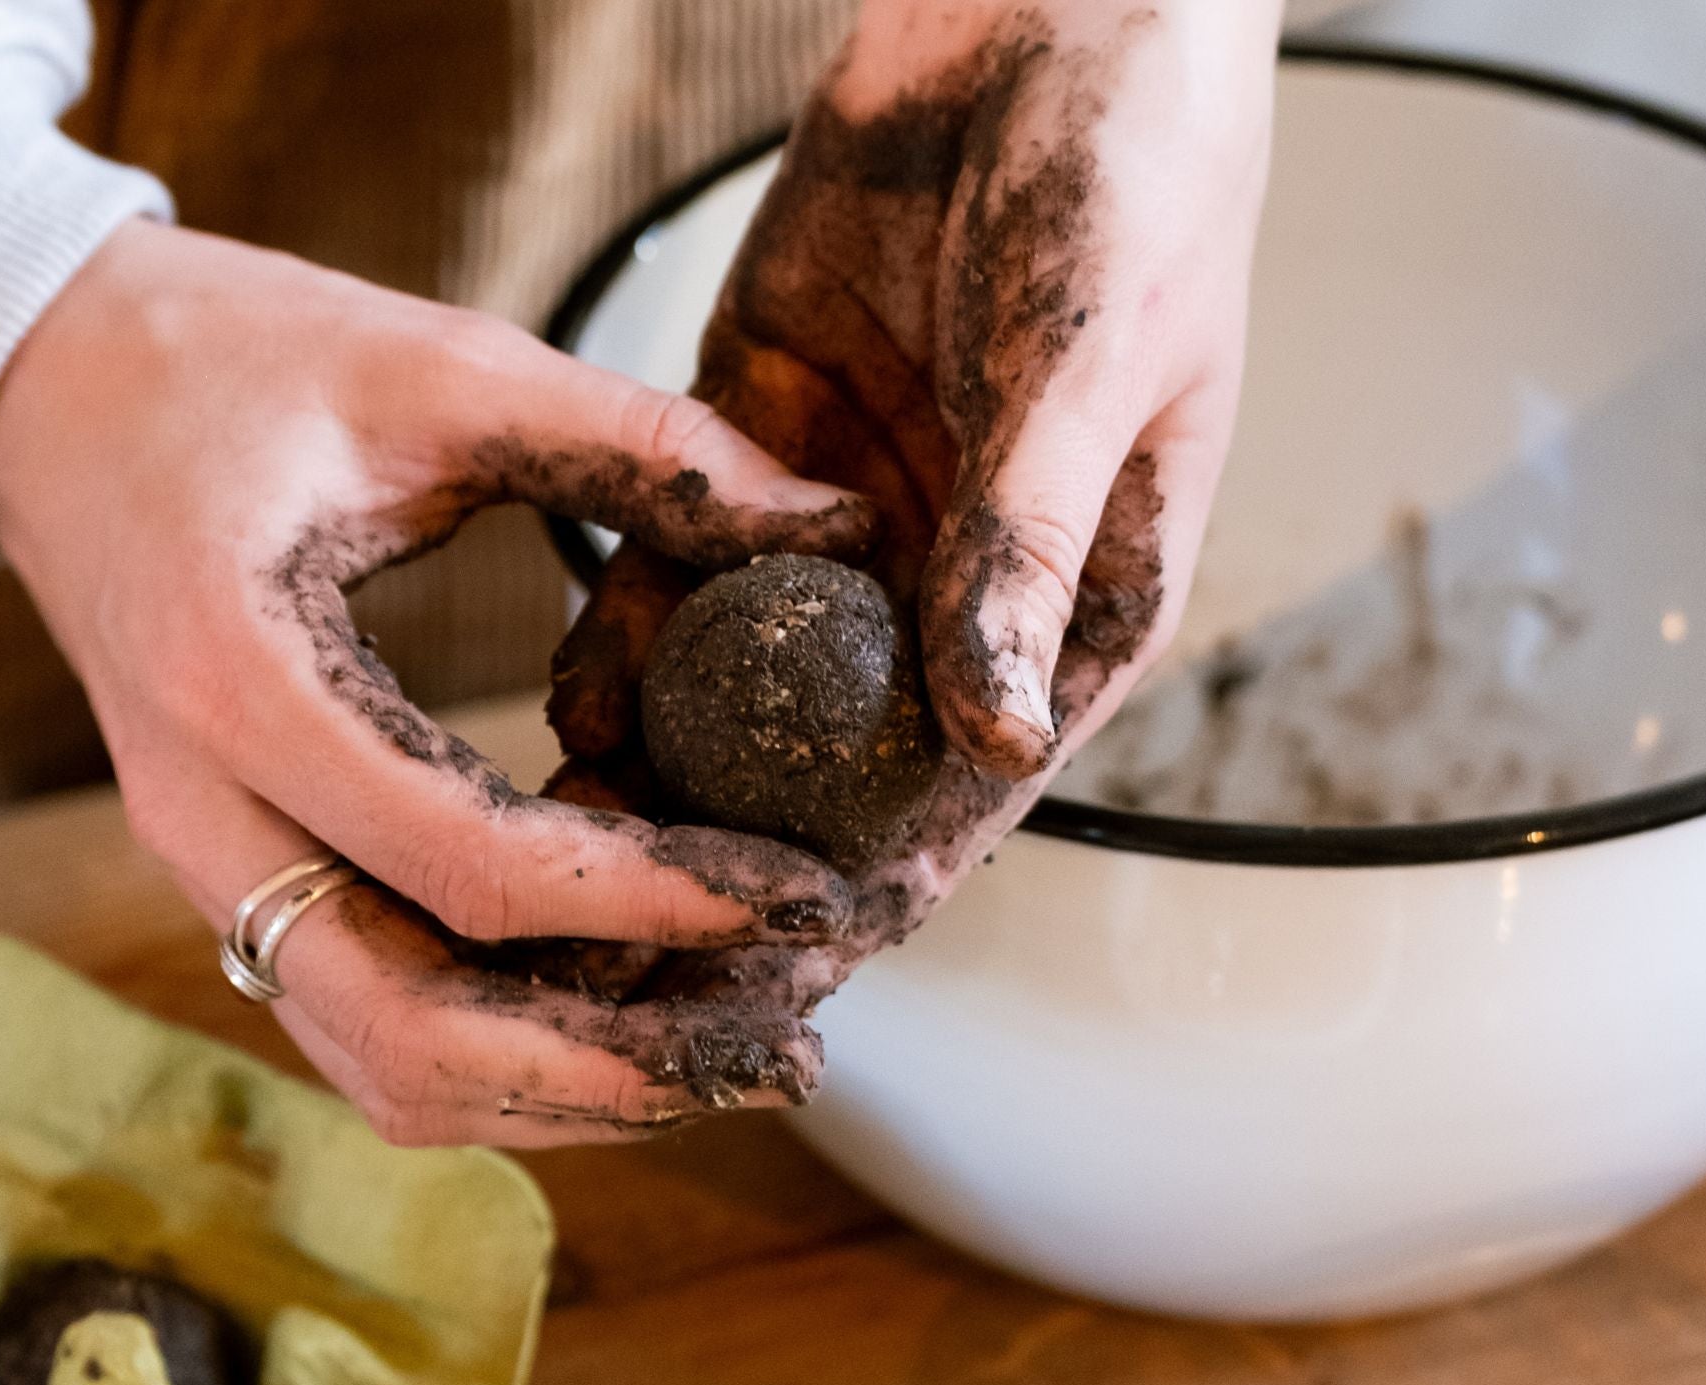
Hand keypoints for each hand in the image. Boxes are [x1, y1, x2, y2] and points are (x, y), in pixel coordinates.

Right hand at [0, 219, 880, 1143]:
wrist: (53, 387)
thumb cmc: (236, 358)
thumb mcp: (439, 367)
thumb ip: (639, 442)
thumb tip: (837, 523)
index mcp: (242, 685)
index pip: (471, 866)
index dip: (655, 901)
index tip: (801, 890)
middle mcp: (204, 819)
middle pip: (414, 1035)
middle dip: (617, 1069)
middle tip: (787, 1043)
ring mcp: (209, 869)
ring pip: (387, 1067)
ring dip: (566, 1088)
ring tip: (733, 1043)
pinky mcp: (239, 879)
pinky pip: (368, 1023)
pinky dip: (505, 1052)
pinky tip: (630, 1000)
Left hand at [549, 0, 1278, 1009]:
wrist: (1044, 14)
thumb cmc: (1134, 183)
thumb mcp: (1091, 371)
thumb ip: (1030, 548)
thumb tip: (993, 738)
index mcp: (1082, 594)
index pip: (982, 777)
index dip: (891, 877)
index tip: (795, 968)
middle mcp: (963, 578)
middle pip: (853, 759)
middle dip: (759, 861)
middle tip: (652, 966)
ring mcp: (857, 512)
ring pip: (758, 676)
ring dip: (680, 771)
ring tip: (578, 875)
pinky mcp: (765, 432)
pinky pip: (689, 555)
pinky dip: (637, 624)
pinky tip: (571, 702)